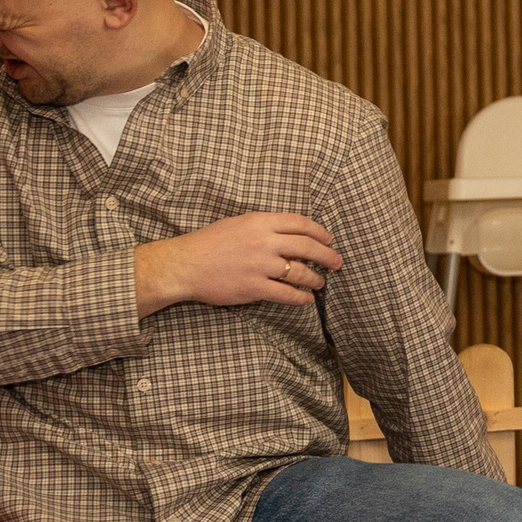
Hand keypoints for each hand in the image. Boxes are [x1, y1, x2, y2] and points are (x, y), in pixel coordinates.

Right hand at [133, 213, 341, 314]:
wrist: (184, 265)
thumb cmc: (208, 244)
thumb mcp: (237, 224)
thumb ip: (263, 226)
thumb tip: (289, 233)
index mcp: (260, 222)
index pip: (300, 223)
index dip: (320, 232)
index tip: (329, 240)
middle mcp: (263, 241)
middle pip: (307, 246)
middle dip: (327, 255)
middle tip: (337, 262)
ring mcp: (260, 265)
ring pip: (301, 272)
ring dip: (316, 278)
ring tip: (321, 282)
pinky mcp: (254, 288)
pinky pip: (286, 294)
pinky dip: (301, 298)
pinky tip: (306, 299)